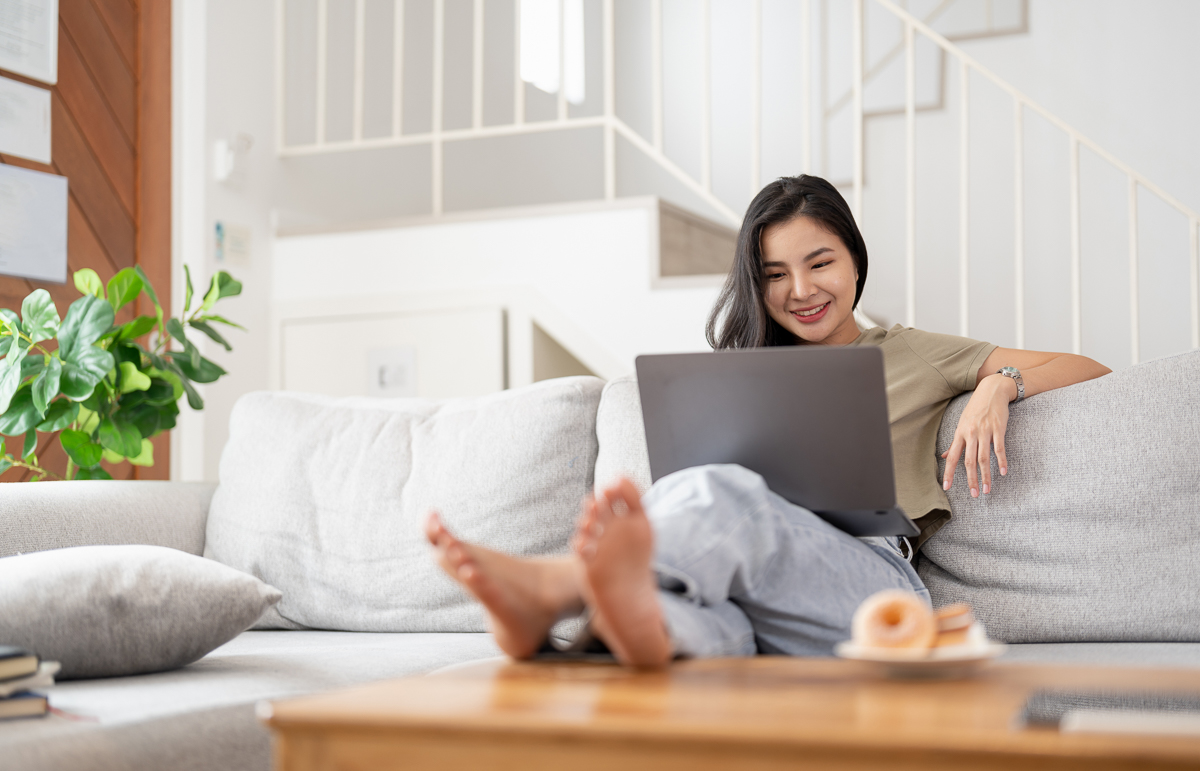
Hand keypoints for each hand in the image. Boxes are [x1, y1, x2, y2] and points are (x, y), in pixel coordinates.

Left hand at [941, 374, 1015, 497]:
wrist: (991, 391)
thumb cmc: (975, 409)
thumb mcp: (962, 424)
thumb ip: (955, 443)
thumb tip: (943, 456)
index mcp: (960, 434)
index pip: (952, 457)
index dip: (949, 473)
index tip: (947, 487)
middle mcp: (970, 434)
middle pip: (969, 461)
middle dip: (971, 480)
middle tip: (974, 494)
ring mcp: (984, 431)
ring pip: (984, 458)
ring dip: (986, 476)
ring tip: (987, 489)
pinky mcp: (998, 428)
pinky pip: (999, 448)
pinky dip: (1001, 461)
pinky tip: (1003, 472)